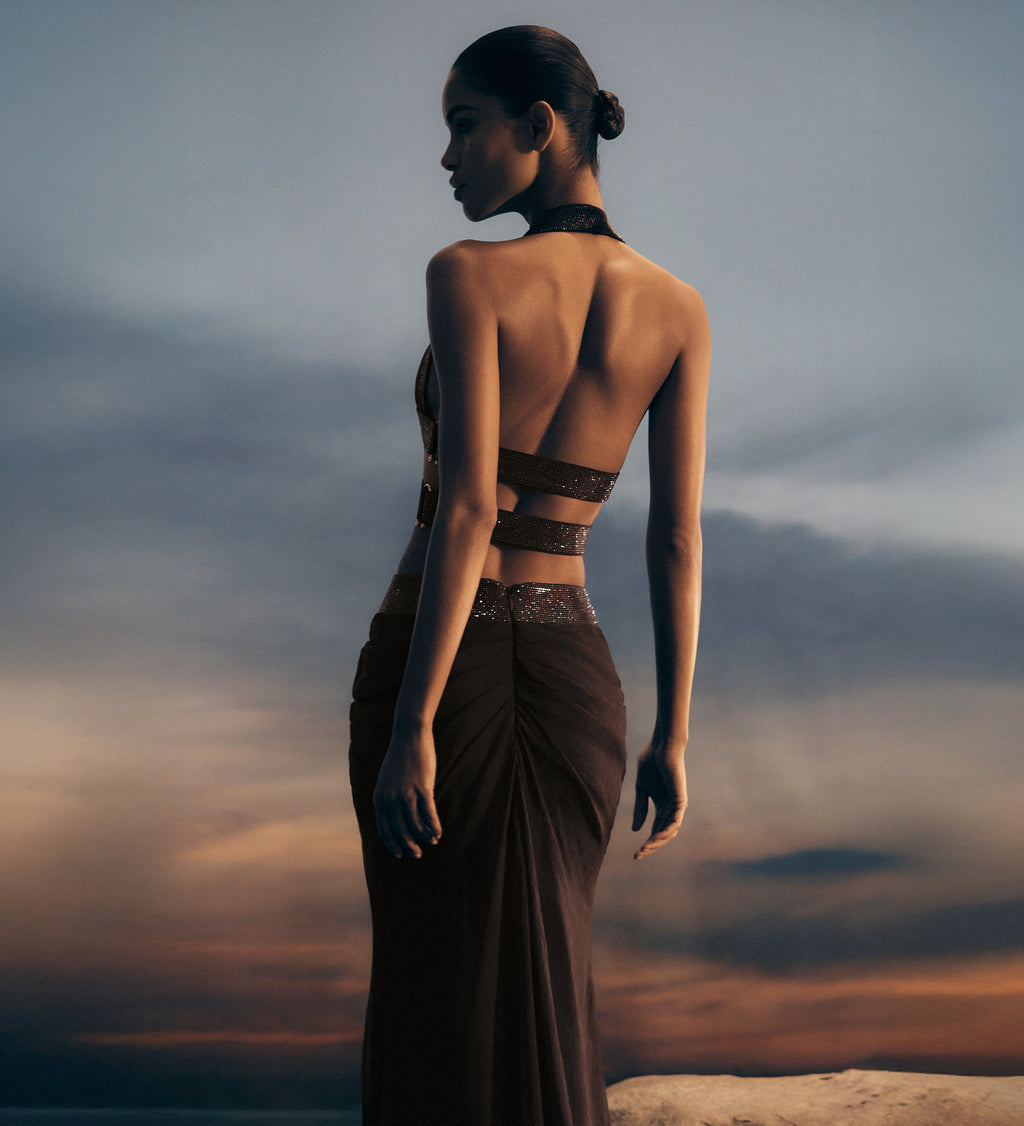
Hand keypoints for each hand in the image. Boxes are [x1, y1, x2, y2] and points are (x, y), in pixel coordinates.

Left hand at [372, 726, 442, 858]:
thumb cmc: (399, 759)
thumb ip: (387, 799)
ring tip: (432, 841)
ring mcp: (407, 794)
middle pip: (400, 831)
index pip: (384, 830)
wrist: (409, 736)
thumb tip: (396, 820)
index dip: (393, 845)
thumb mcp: (386, 781)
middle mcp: (390, 799)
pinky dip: (434, 827)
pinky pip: (429, 814)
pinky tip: (438, 832)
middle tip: (417, 854)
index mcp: (379, 798)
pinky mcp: (423, 788)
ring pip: (415, 825)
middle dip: (409, 846)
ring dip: (424, 837)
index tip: (400, 854)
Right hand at [631, 742, 687, 859]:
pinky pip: (675, 822)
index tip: (636, 853)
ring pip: (669, 831)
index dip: (647, 842)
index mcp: (662, 805)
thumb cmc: (651, 763)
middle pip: (662, 833)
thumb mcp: (642, 789)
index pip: (656, 829)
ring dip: (657, 842)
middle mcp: (671, 808)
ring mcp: (677, 805)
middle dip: (651, 846)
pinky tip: (655, 838)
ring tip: (645, 848)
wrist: (661, 747)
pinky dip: (666, 831)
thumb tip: (635, 829)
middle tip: (638, 855)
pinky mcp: (681, 801)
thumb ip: (640, 808)